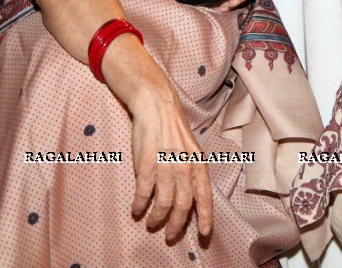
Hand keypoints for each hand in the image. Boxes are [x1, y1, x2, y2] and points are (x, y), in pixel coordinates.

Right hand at [125, 78, 214, 240]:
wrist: (157, 106)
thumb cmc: (173, 129)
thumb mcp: (191, 151)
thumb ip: (191, 172)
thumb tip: (190, 195)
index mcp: (199, 164)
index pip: (205, 196)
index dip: (205, 216)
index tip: (205, 233)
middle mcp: (185, 167)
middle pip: (183, 205)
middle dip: (177, 225)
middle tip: (170, 236)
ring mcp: (166, 166)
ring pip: (164, 203)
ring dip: (157, 218)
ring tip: (152, 224)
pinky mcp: (146, 164)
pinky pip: (143, 192)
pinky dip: (140, 205)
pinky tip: (136, 210)